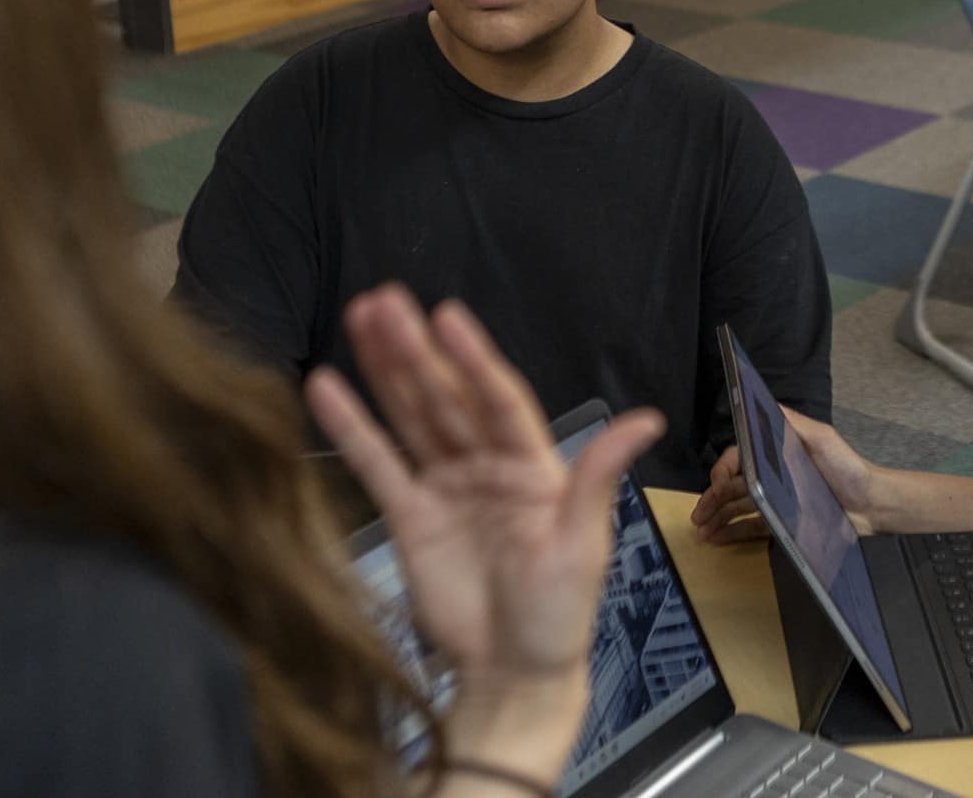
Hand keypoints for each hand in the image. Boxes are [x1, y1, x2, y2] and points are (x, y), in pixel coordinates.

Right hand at [305, 284, 663, 696]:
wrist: (513, 672)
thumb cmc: (560, 612)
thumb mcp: (583, 542)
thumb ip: (599, 476)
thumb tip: (647, 419)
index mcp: (533, 464)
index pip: (498, 398)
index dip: (472, 357)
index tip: (446, 315)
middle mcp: (487, 465)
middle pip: (447, 396)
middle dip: (416, 349)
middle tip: (384, 301)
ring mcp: (447, 487)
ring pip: (411, 415)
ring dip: (385, 369)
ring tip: (358, 317)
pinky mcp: (411, 517)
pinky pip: (378, 464)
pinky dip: (352, 427)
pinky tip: (325, 387)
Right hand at [691, 408, 876, 542]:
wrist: (871, 504)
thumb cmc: (847, 467)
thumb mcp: (822, 438)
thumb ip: (792, 423)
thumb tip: (761, 405)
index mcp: (777, 450)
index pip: (739, 457)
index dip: (723, 470)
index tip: (714, 486)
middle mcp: (773, 473)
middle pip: (733, 485)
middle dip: (712, 499)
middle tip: (696, 516)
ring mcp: (776, 499)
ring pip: (738, 507)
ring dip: (718, 517)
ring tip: (702, 532)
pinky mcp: (782, 521)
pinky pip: (753, 526)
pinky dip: (734, 531)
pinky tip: (718, 538)